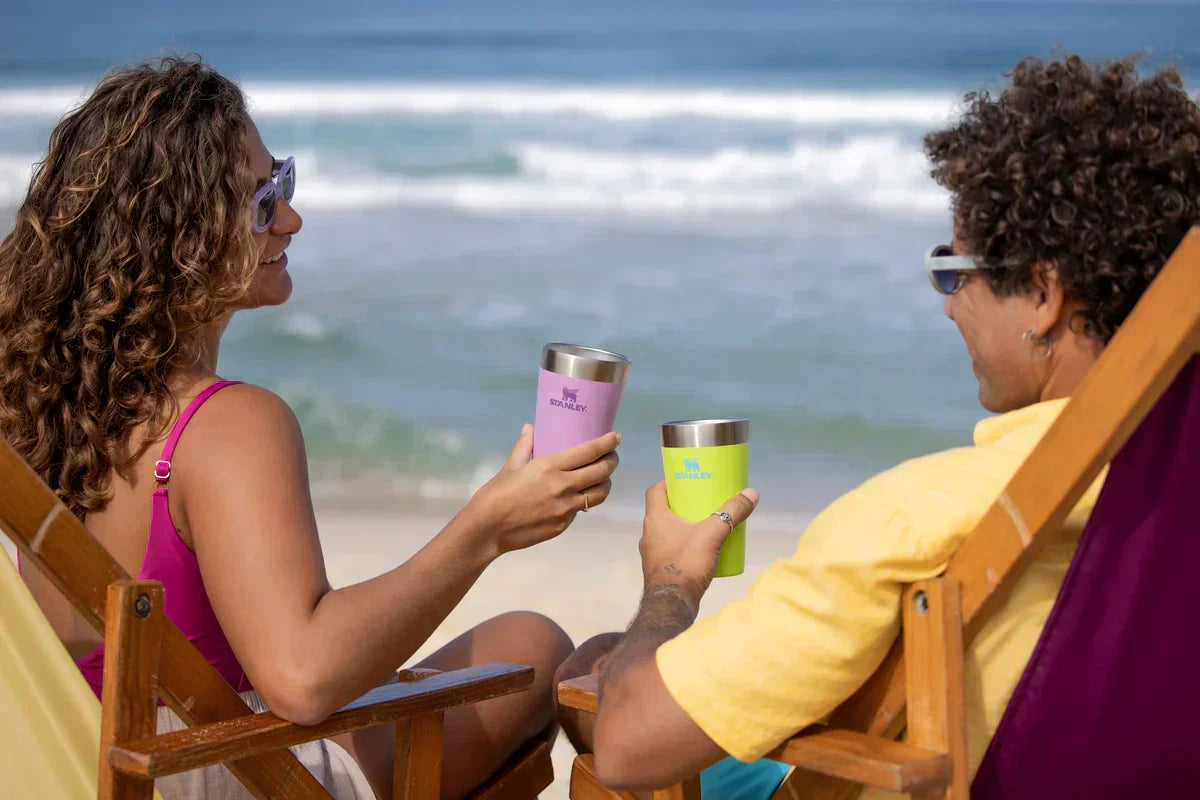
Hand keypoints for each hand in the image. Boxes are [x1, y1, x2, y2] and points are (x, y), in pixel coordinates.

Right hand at [464, 425, 620, 557]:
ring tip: (601, 477)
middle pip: (602, 471)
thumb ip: (524, 447)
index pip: (589, 451)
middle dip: (612, 461)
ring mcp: (565, 508)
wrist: (487, 529)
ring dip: (605, 483)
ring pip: (599, 494)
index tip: (616, 437)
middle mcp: (562, 486)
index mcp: (550, 466)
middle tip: (612, 456)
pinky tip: (578, 496)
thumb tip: (530, 428)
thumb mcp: (511, 467)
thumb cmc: (495, 495)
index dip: (607, 443)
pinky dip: (583, 501)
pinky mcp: (563, 525)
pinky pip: (581, 509)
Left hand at [638, 481, 758, 611]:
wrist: (671, 604)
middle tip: (702, 501)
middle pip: (663, 510)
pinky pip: (670, 549)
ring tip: (704, 524)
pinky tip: (700, 550)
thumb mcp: (713, 534)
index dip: (669, 481)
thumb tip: (751, 493)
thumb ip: (732, 513)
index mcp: (655, 519)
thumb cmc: (686, 565)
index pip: (655, 490)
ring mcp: (651, 553)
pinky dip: (683, 545)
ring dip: (683, 526)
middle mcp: (648, 534)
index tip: (686, 479)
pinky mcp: (659, 569)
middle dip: (683, 504)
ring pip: (667, 531)